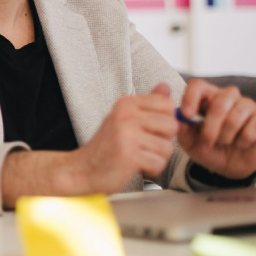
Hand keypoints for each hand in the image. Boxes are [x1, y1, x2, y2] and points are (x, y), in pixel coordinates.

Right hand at [63, 82, 179, 194]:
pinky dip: (151, 170)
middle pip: (171, 125)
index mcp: (126, 104)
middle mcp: (126, 115)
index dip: (166, 120)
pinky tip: (136, 166)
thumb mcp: (124, 118)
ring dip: (157, 157)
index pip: (167, 103)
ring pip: (167, 147)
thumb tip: (165, 85)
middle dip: (163, 140)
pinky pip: (158, 163)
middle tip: (144, 146)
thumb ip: (147, 103)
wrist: (83, 169)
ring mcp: (126, 135)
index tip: (150, 130)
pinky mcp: (128, 155)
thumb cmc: (106, 146)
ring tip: (139, 157)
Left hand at [178, 79, 255, 179]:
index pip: (198, 85)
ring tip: (223, 144)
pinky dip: (243, 141)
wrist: (232, 166)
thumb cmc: (208, 148)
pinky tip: (241, 144)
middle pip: (219, 102)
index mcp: (206, 97)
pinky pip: (252, 127)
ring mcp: (247, 104)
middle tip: (206, 143)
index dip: (191, 97)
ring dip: (226, 136)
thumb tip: (178, 118)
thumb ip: (182, 129)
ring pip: (235, 116)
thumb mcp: (190, 142)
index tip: (187, 115)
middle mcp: (227, 96)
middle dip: (211, 128)